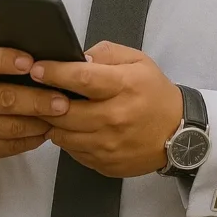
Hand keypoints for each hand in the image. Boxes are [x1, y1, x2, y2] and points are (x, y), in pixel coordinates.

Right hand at [0, 40, 70, 159]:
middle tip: (62, 102)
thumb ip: (22, 55)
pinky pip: (13, 145)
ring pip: (10, 126)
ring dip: (39, 122)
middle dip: (36, 101)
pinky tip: (48, 130)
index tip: (30, 62)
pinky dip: (34, 138)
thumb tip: (57, 56)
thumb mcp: (1, 60)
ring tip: (61, 117)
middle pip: (4, 98)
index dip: (6, 60)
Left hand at [30, 41, 183, 177]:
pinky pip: (73, 152)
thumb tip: (76, 58)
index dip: (55, 73)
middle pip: (64, 111)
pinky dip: (68, 139)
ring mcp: (109, 145)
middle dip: (45, 101)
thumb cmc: (154, 93)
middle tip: (38, 92)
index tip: (36, 69)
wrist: (179, 133)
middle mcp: (115, 118)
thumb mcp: (138, 61)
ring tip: (56, 111)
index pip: (81, 78)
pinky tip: (74, 128)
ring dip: (54, 122)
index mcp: (124, 87)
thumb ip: (105, 53)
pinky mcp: (105, 164)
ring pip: (63, 135)